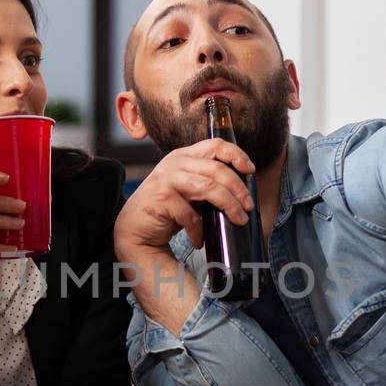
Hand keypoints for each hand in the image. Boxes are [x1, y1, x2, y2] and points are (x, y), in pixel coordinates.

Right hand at [113, 138, 254, 257]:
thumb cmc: (166, 209)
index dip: (236, 154)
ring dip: (228, 205)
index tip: (250, 170)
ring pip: (208, 188)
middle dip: (238, 189)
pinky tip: (200, 241)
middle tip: (249, 207)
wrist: (134, 227)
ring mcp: (166, 178)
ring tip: (238, 220)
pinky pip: (190, 214)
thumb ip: (207, 181)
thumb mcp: (188, 189)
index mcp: (184, 156)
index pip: (215, 145)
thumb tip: (242, 192)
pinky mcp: (161, 198)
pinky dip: (198, 230)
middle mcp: (175, 162)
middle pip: (217, 169)